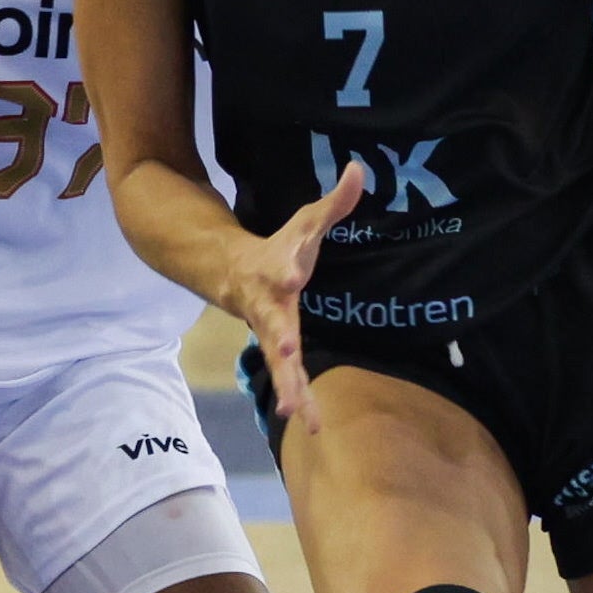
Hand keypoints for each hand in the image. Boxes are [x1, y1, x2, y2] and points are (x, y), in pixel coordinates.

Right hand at [223, 158, 365, 424]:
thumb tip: (361, 169)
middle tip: (286, 355)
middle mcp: (269, 307)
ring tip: (298, 414)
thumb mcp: (305, 223)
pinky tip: (311, 424)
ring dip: (288, 387)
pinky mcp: (277, 353)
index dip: (285, 268)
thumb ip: (334, 203)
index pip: (281, 267)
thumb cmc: (280, 249)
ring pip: (278, 363)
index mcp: (276, 271)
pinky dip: (298, 400)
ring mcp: (269, 333)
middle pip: (274, 325)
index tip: (290, 274)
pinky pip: (288, 380)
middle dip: (280, 341)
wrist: (231, 274)